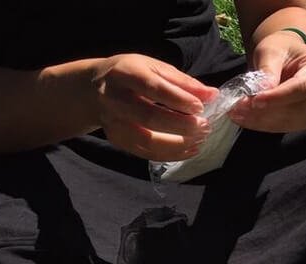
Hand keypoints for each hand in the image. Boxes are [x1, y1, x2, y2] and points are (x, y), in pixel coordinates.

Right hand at [90, 54, 212, 159]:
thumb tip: (212, 94)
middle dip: (181, 125)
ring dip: (179, 144)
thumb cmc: (131, 74)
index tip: (201, 107)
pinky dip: (172, 154)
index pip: (153, 87)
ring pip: (148, 140)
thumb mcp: (153, 67)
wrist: (93, 89)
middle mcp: (114, 99)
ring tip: (201, 139)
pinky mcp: (118, 140)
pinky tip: (190, 149)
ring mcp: (114, 123)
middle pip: (149, 117)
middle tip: (205, 126)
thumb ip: (182, 82)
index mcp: (124, 73)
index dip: (178, 99)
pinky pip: (147, 153)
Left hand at [230, 32, 305, 132]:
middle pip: (298, 108)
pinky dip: (266, 125)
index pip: (302, 87)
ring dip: (264, 121)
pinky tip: (248, 120)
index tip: (254, 100)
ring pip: (293, 121)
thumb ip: (269, 68)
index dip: (278, 97)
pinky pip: (288, 127)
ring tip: (239, 115)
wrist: (290, 59)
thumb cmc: (282, 50)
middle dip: (267, 111)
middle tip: (238, 109)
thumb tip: (263, 90)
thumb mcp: (272, 50)